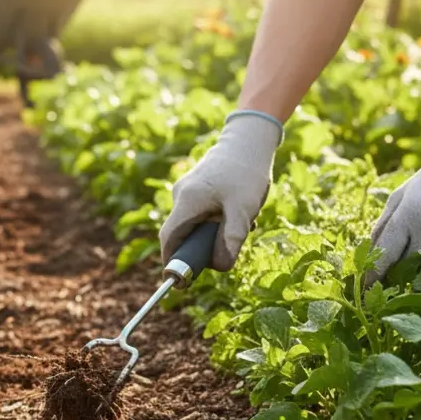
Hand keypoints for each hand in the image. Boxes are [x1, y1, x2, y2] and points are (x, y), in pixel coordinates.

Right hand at [159, 112, 281, 271]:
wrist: (250, 138)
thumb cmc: (247, 172)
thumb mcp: (243, 211)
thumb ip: (231, 240)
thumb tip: (220, 266)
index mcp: (187, 201)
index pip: (169, 239)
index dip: (173, 262)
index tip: (181, 281)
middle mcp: (182, 195)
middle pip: (182, 234)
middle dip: (203, 247)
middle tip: (227, 249)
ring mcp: (188, 190)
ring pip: (195, 224)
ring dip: (215, 232)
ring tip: (243, 222)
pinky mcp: (198, 187)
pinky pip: (202, 213)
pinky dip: (218, 220)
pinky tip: (241, 212)